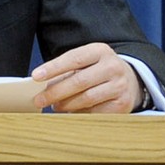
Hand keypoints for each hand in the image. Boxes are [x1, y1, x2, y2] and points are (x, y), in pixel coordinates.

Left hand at [30, 42, 144, 112]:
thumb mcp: (86, 62)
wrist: (129, 80)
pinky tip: (72, 112)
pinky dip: (80, 113)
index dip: (53, 68)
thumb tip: (41, 85)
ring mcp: (120, 86)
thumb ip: (66, 71)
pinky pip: (95, 112)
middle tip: (39, 100)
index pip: (74, 58)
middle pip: (79, 81)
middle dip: (55, 92)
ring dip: (66, 105)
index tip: (35, 76)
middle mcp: (113, 66)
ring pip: (86, 98)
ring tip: (55, 106)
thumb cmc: (98, 70)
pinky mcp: (122, 104)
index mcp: (101, 51)